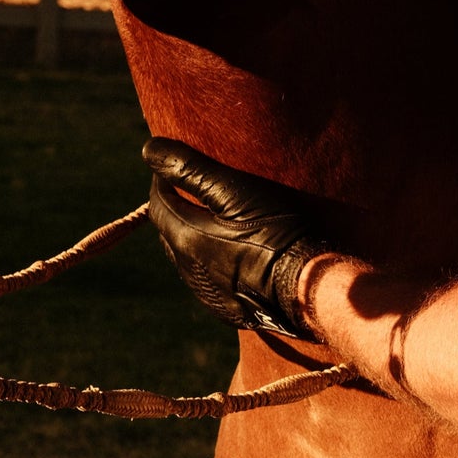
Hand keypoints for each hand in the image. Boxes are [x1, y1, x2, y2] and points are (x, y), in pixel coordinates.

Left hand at [142, 137, 328, 340]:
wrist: (307, 286)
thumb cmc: (275, 232)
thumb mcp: (235, 192)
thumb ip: (190, 169)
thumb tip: (150, 149)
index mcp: (185, 238)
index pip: (157, 203)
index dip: (164, 180)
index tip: (179, 164)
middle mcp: (188, 269)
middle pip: (170, 230)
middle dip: (177, 207)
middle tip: (198, 188)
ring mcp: (206, 293)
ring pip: (187, 256)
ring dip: (193, 235)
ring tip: (219, 219)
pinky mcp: (225, 308)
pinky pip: (207, 279)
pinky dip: (211, 260)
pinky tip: (234, 252)